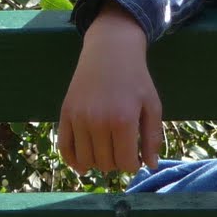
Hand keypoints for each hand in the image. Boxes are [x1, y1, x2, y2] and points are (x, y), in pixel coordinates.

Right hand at [56, 3, 163, 173]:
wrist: (109, 50)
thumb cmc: (135, 78)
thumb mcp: (152, 105)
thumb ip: (152, 137)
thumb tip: (151, 166)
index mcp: (123, 120)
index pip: (125, 162)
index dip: (133, 165)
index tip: (136, 158)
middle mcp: (98, 122)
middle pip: (105, 163)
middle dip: (116, 163)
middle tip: (122, 152)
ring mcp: (79, 118)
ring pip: (85, 159)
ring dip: (97, 163)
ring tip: (106, 154)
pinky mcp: (65, 113)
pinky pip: (64, 147)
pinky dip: (72, 161)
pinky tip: (82, 166)